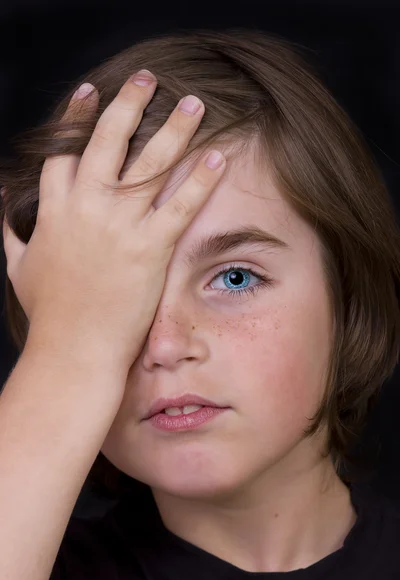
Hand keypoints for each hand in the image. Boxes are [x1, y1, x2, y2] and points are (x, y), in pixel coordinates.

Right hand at [2, 71, 225, 368]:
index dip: (76, 118)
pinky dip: (200, 178)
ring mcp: (119, 226)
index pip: (64, 151)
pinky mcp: (150, 248)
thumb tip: (0, 200)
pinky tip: (217, 155)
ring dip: (174, 129)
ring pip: (149, 163)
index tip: (89, 93)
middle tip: (149, 78)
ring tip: (193, 103)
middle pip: (107, 140)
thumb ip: (7, 230)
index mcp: (54, 210)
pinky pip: (179, 204)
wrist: (72, 350)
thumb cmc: (48, 314)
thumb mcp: (18, 267)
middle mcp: (86, 208)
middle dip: (129, 104)